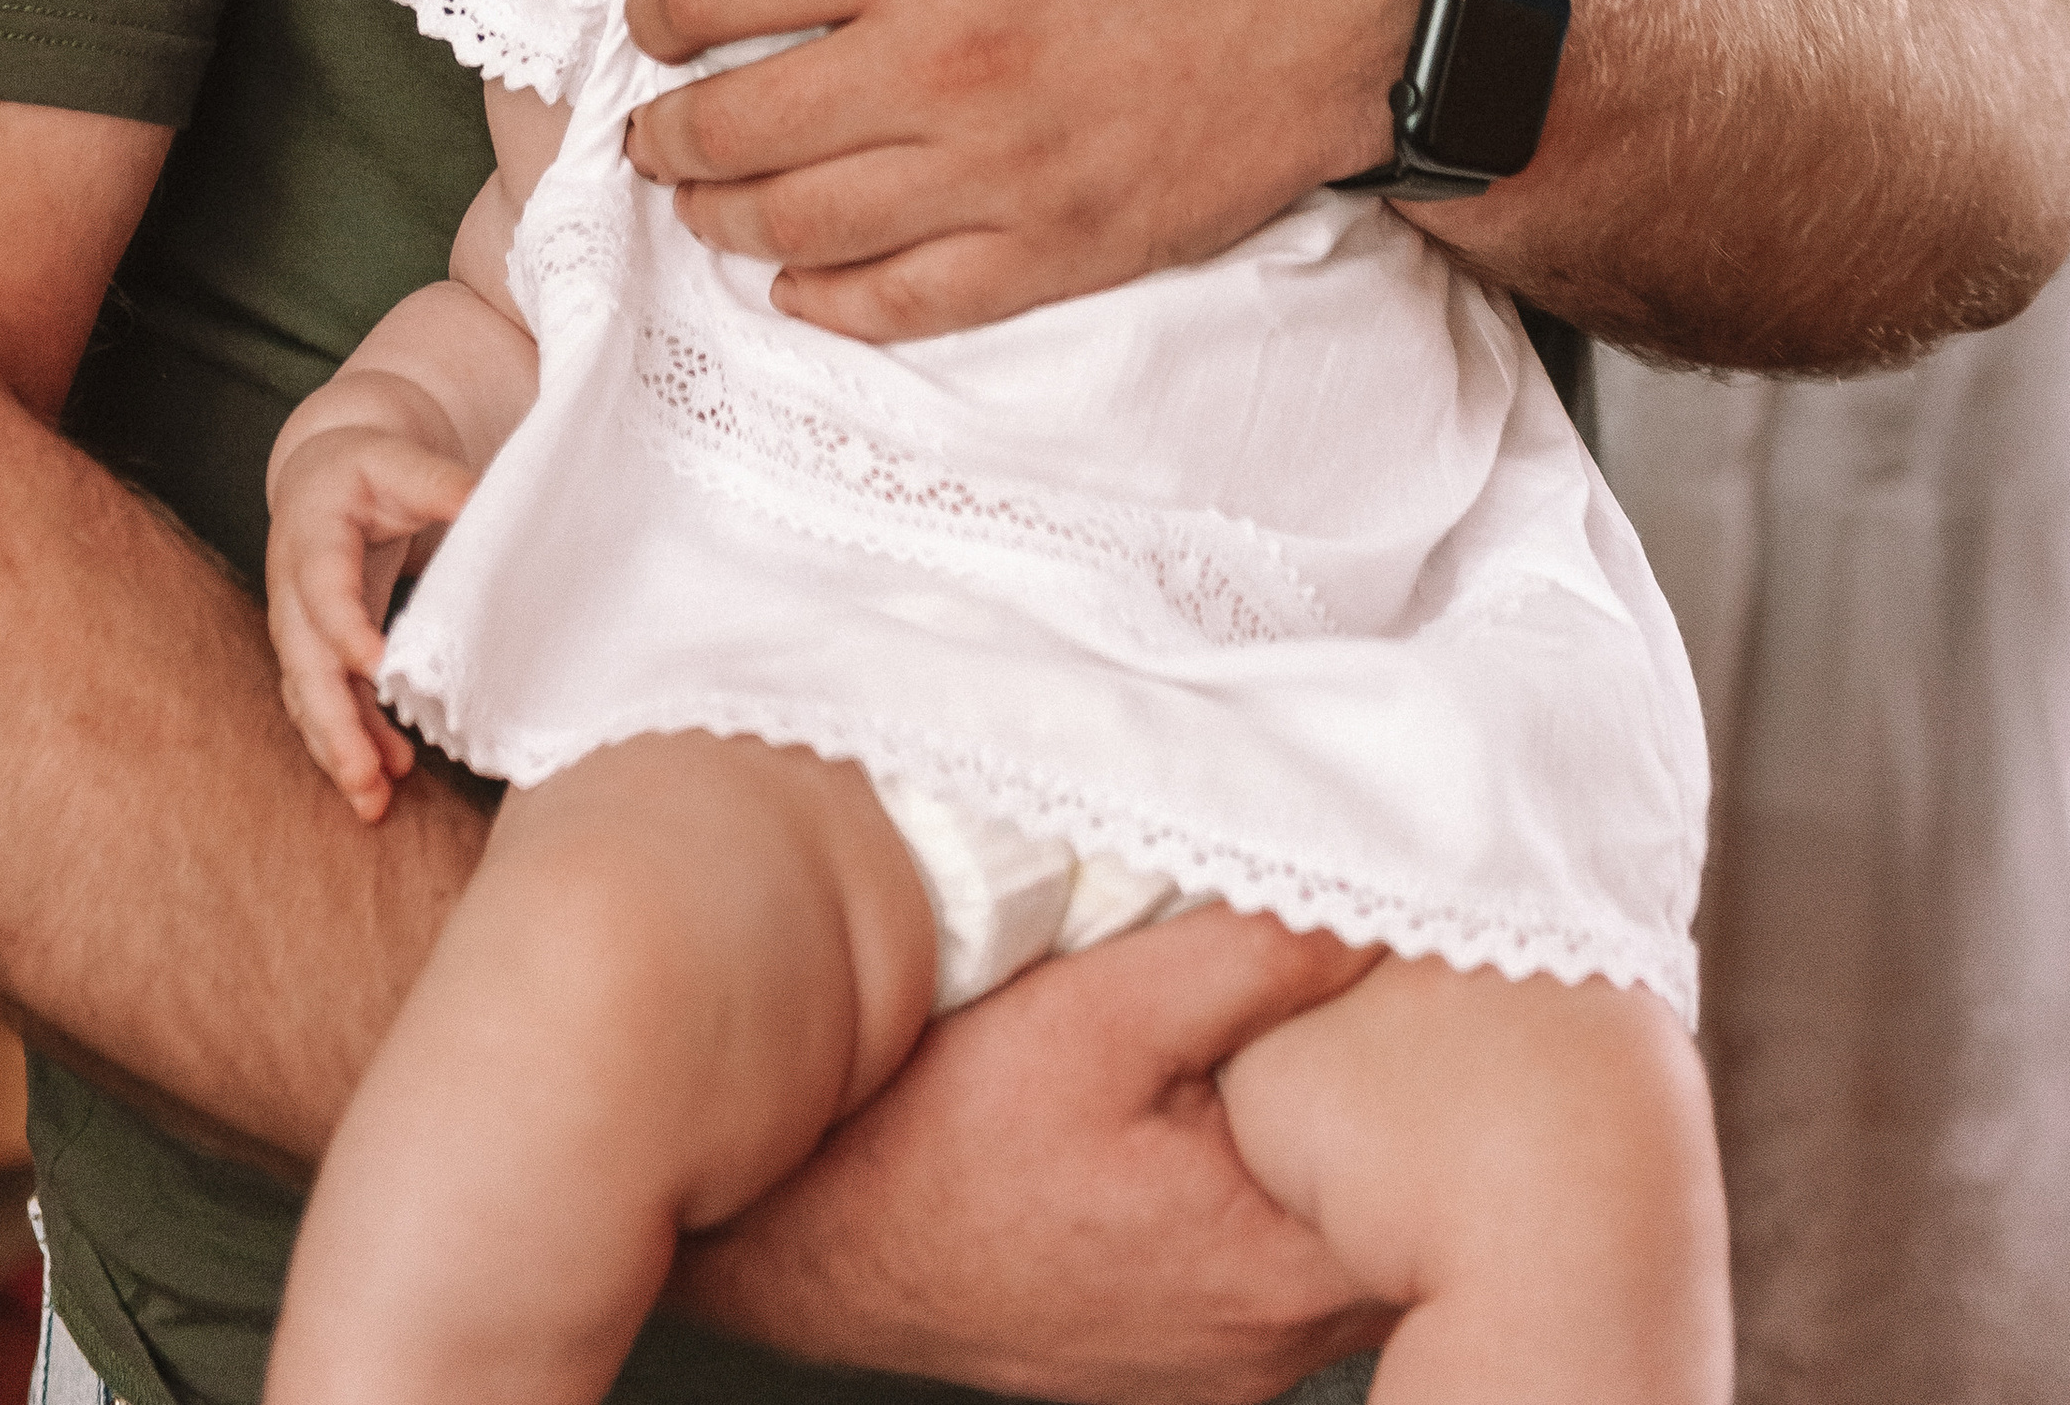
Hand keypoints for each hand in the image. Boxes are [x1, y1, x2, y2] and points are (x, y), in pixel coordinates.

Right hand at [265, 421, 474, 819]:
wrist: (325, 475)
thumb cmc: (368, 467)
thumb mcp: (401, 461)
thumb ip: (439, 483)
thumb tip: (484, 504)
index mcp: (312, 535)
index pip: (323, 589)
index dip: (346, 629)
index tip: (378, 669)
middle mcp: (292, 589)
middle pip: (305, 662)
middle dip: (333, 723)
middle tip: (365, 776)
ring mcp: (298, 625)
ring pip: (308, 696)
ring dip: (336, 748)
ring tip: (371, 801)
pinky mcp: (314, 650)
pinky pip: (323, 703)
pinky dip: (349, 741)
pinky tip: (384, 775)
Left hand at [624, 0, 1443, 337]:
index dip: (656, 7)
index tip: (654, 17)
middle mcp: (940, 62)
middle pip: (735, 124)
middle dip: (668, 133)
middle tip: (654, 130)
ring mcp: (997, 170)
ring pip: (800, 226)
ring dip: (726, 221)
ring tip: (705, 203)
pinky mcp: (1056, 248)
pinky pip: (906, 302)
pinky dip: (831, 302)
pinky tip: (800, 284)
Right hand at [670, 904, 1393, 1400]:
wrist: (817, 1241)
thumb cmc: (933, 1140)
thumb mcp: (1094, 1013)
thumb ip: (1247, 956)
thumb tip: (1371, 904)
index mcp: (1271, 1262)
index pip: (1435, 1171)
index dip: (1446, 1065)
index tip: (1439, 984)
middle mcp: (1267, 1341)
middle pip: (1399, 1209)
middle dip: (1395, 1104)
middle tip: (1380, 998)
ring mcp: (1226, 1363)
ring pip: (1340, 1240)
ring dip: (1331, 1150)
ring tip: (1297, 1050)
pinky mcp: (1184, 1357)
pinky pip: (1275, 1267)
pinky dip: (1273, 1191)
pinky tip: (1226, 1122)